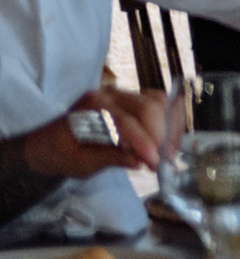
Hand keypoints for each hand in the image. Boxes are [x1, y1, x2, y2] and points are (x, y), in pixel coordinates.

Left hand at [24, 90, 164, 177]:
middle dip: (162, 134)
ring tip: (169, 152)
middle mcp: (109, 94)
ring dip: (170, 126)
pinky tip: (168, 141)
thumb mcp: (80, 164)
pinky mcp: (133, 98)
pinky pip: (159, 102)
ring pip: (158, 101)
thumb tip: (137, 160)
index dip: (144, 143)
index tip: (154, 164)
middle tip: (166, 161)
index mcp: (92, 108)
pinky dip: (169, 120)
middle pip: (147, 107)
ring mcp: (123, 93)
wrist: (49, 144)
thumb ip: (109, 159)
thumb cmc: (61, 154)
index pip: (125, 122)